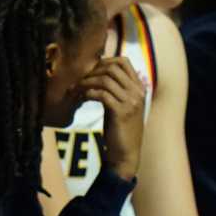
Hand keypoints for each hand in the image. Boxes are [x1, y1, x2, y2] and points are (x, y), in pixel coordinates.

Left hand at [76, 56, 145, 181]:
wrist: (125, 154)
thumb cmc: (119, 130)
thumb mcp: (118, 105)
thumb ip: (114, 90)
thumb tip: (96, 75)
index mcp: (139, 87)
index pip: (124, 61)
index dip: (104, 61)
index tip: (90, 72)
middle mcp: (137, 91)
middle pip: (113, 67)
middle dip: (92, 72)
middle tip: (79, 82)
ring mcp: (131, 101)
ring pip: (105, 79)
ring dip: (86, 83)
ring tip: (76, 91)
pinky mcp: (121, 112)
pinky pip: (101, 94)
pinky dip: (88, 94)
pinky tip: (81, 100)